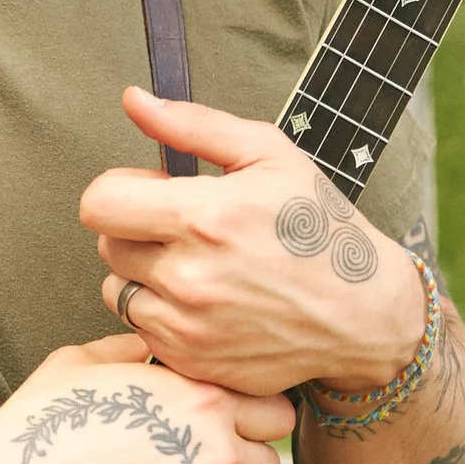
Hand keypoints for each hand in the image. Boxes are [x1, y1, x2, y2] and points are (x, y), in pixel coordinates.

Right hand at [0, 336, 293, 463]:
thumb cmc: (42, 425)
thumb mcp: (81, 363)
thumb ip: (128, 351)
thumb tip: (144, 348)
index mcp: (200, 399)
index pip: (275, 408)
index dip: (253, 416)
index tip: (230, 425)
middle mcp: (216, 451)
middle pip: (268, 461)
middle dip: (241, 462)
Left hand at [82, 90, 425, 396]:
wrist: (365, 314)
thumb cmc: (321, 227)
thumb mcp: (269, 155)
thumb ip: (192, 126)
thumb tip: (134, 100)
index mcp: (204, 218)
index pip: (98, 203)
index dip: (121, 191)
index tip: (154, 192)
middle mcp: (189, 278)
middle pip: (107, 245)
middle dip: (135, 230)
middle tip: (185, 229)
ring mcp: (189, 328)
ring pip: (117, 291)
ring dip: (143, 275)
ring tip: (195, 266)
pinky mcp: (193, 364)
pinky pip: (143, 330)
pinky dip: (163, 314)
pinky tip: (206, 302)